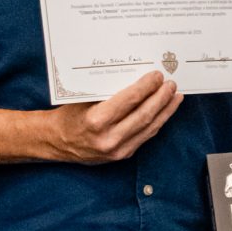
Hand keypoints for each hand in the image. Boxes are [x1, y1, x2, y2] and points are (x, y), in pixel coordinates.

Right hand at [51, 71, 181, 162]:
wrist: (56, 142)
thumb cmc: (69, 115)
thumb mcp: (83, 98)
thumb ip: (108, 90)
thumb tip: (136, 74)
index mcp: (96, 120)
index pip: (130, 99)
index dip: (147, 86)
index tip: (157, 75)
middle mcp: (108, 137)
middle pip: (144, 114)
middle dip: (161, 98)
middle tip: (171, 84)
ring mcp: (118, 150)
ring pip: (149, 127)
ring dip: (166, 111)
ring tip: (175, 96)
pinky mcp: (123, 155)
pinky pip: (146, 136)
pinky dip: (158, 122)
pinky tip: (165, 112)